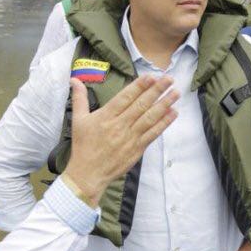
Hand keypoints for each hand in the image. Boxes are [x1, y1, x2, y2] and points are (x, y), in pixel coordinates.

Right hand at [63, 75, 178, 205]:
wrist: (88, 173)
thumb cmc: (83, 146)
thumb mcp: (78, 120)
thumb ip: (79, 98)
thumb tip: (74, 80)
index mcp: (106, 116)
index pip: (126, 97)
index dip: (139, 86)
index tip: (151, 76)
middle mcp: (120, 125)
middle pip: (141, 105)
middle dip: (157, 90)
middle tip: (169, 79)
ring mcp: (130, 137)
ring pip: (150, 118)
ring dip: (164, 104)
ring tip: (176, 93)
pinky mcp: (137, 149)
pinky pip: (153, 133)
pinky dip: (164, 123)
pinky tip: (173, 113)